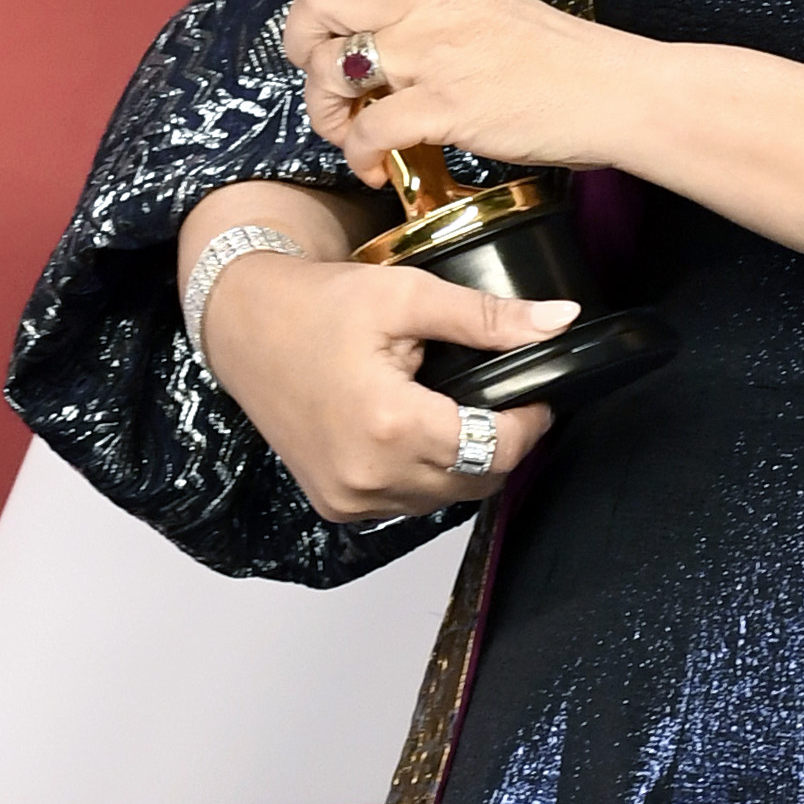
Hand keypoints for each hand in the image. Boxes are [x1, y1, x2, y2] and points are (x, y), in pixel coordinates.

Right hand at [195, 240, 570, 522]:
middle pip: (477, 481)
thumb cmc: (316, 307)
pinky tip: (414, 435)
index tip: (533, 395)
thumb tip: (559, 321)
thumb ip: (488, 317)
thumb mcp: (406, 297)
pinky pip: (408, 504)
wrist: (244, 327)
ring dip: (462, 463)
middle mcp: (369, 476)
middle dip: (500, 443)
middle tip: (497, 399)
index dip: (529, 423)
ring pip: (446, 498)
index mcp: (390, 426)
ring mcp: (351, 499)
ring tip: (450, 411)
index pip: (498, 450)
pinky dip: (424, 475)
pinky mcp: (338, 506)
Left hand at [251, 0, 655, 183]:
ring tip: (347, 130)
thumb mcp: (489, 8)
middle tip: (322, 72)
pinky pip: (369, 130)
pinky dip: (358, 156)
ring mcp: (435, 56)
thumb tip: (386, 26)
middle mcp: (428, 7)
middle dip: (299, 40)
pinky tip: (376, 169)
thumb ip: (434, 8)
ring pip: (333, 64)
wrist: (614, 92)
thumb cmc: (559, 60)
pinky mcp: (448, 109)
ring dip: (323, 107)